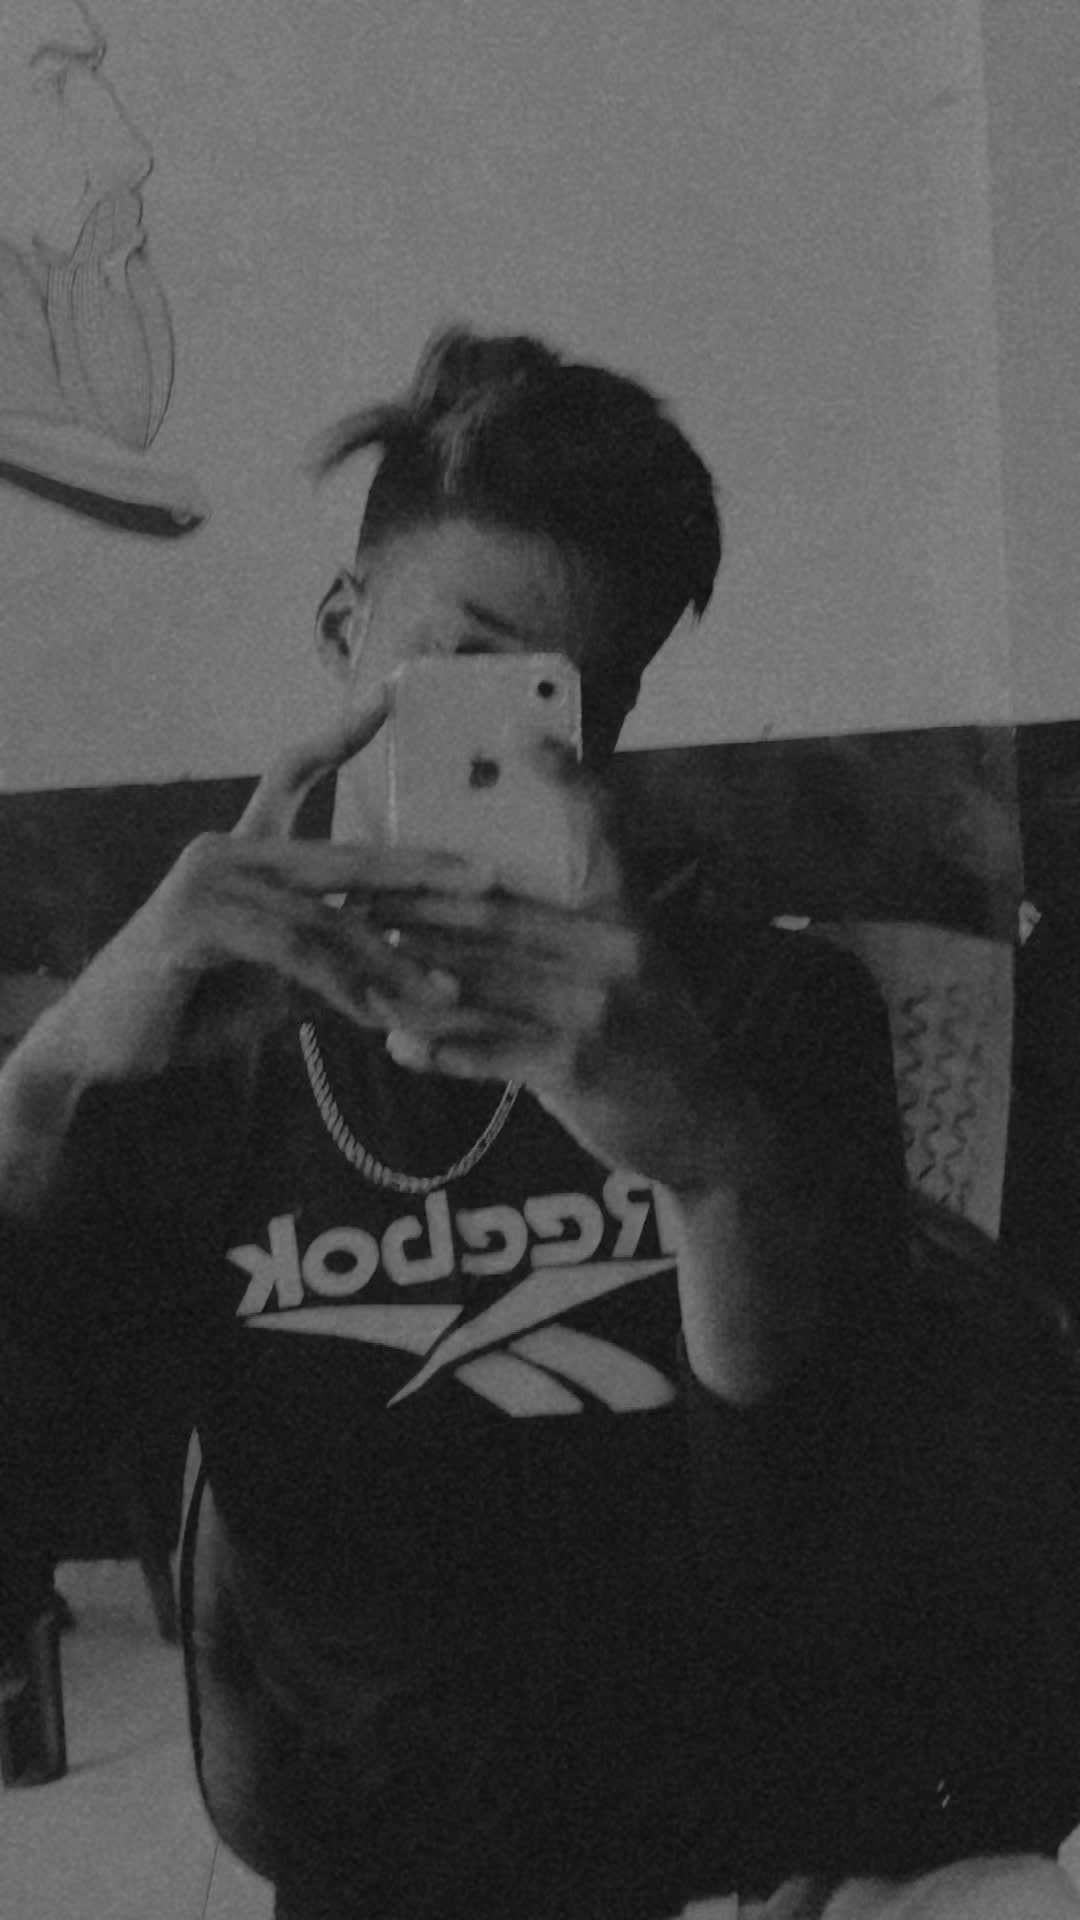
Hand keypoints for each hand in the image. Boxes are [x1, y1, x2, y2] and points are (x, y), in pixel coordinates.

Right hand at [24, 688, 490, 1085]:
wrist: (106, 1046)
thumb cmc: (189, 1006)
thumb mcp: (274, 979)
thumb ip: (330, 960)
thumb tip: (407, 963)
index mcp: (246, 852)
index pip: (292, 776)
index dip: (339, 737)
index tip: (388, 697)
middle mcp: (227, 852)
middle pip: (343, 855)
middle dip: (423, 869)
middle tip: (488, 879)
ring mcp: (208, 880)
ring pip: (327, 919)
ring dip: (392, 965)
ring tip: (448, 995)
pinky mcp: (194, 920)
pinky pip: (292, 950)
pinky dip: (342, 987)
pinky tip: (379, 1016)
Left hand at [360, 752, 724, 1185]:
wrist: (706, 1126)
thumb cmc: (651, 1040)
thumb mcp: (633, 968)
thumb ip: (571, 936)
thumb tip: (480, 906)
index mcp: (629, 916)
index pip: (599, 832)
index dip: (564, 780)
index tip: (521, 732)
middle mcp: (617, 950)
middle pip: (499, 910)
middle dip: (419, 900)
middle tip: (359, 887)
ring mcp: (598, 1007)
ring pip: (482, 978)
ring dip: (412, 972)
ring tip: (356, 961)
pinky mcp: (578, 1065)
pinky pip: (490, 1048)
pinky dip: (441, 1047)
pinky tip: (399, 1042)